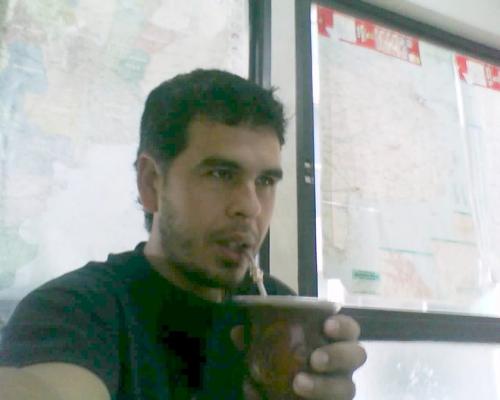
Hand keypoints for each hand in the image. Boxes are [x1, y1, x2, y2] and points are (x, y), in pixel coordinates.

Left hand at [231, 314, 365, 399]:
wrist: (287, 389)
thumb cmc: (288, 355)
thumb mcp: (273, 344)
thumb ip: (259, 337)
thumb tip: (237, 332)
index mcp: (334, 340)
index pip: (349, 328)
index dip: (342, 326)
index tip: (326, 325)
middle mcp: (343, 364)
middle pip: (357, 356)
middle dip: (338, 356)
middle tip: (314, 358)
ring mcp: (341, 387)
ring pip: (347, 389)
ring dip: (323, 386)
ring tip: (298, 383)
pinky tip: (279, 398)